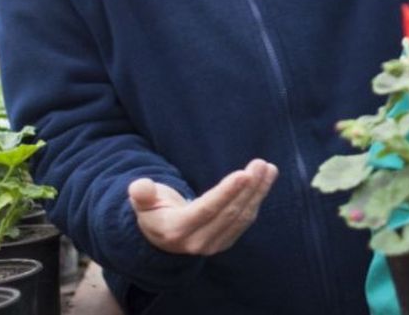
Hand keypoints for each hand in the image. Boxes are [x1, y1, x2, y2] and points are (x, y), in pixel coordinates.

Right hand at [128, 159, 277, 255]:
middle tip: (261, 164)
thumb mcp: (142, 202)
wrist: (160, 237)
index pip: (206, 209)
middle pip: (229, 213)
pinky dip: (257, 200)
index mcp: (176, 229)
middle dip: (248, 188)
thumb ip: (141, 194)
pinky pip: (245, 221)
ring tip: (269, 169)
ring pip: (241, 217)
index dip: (226, 192)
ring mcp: (213, 244)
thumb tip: (140, 186)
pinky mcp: (225, 241)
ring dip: (258, 192)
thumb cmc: (153, 211)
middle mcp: (197, 241)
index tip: (244, 174)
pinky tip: (265, 182)